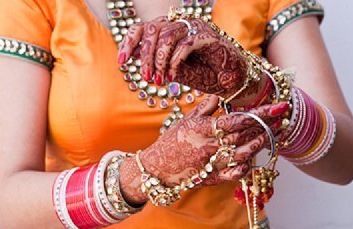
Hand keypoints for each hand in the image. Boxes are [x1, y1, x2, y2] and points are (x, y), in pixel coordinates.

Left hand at [118, 17, 247, 97]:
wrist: (231, 80)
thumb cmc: (203, 74)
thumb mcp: (173, 70)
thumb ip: (156, 62)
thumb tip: (131, 57)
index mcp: (170, 29)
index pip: (142, 28)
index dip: (129, 42)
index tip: (121, 61)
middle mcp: (181, 23)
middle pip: (152, 30)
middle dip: (145, 56)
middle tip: (145, 77)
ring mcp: (195, 27)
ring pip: (167, 35)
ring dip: (159, 61)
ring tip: (158, 80)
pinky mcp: (207, 35)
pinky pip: (185, 45)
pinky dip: (175, 62)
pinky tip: (173, 78)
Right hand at [118, 96, 289, 203]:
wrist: (157, 168)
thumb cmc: (172, 141)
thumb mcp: (187, 120)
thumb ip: (205, 108)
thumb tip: (219, 95)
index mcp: (205, 129)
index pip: (239, 118)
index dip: (262, 111)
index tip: (280, 104)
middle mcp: (212, 147)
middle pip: (246, 135)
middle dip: (267, 125)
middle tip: (282, 117)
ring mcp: (213, 164)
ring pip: (245, 153)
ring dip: (261, 143)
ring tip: (271, 134)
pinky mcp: (213, 178)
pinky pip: (235, 174)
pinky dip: (246, 167)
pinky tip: (252, 159)